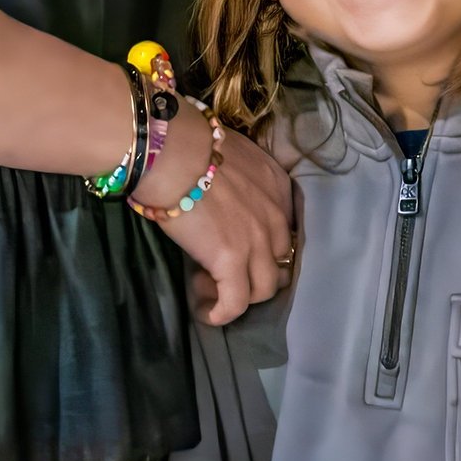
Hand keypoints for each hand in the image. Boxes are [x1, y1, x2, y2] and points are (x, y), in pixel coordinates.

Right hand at [146, 115, 296, 326]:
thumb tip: (222, 191)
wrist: (175, 152)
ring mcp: (258, 242)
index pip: (284, 231)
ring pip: (265, 288)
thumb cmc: (193, 145)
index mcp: (279, 189)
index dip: (263, 245)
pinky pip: (236, 302)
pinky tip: (209, 314)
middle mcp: (277, 217)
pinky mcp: (232, 261)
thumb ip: (240, 179)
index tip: (236, 245)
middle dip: (256, 272)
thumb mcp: (234, 156)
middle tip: (225, 270)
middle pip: (281, 262)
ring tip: (213, 289)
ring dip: (242, 294)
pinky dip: (224, 313)